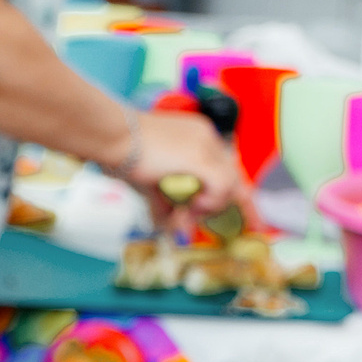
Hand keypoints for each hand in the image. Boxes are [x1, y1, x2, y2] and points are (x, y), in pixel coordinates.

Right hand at [113, 109, 244, 222]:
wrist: (110, 135)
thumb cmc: (118, 152)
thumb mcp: (148, 181)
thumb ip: (164, 203)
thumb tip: (171, 226)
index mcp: (197, 136)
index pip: (225, 167)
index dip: (231, 192)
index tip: (251, 219)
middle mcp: (207, 137)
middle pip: (234, 177)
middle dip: (219, 205)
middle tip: (190, 218)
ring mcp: (206, 146)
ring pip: (230, 184)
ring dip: (209, 207)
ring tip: (184, 212)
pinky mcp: (201, 158)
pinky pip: (221, 188)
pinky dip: (209, 203)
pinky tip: (190, 205)